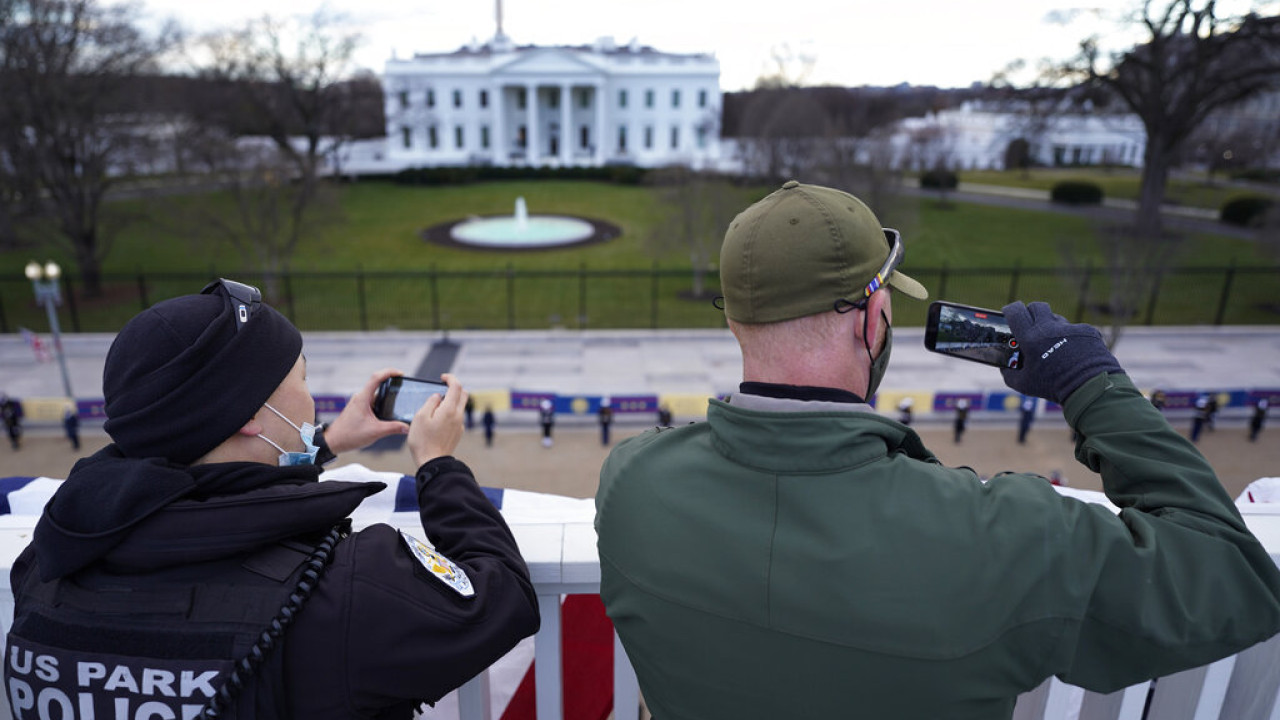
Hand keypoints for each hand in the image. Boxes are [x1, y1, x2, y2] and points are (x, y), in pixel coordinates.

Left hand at [323, 368, 410, 454]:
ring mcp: (358, 403)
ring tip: (397, 401)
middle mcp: (360, 398)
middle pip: (377, 384)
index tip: (401, 374)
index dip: (389, 372)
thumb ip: (393, 428)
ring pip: (375, 394)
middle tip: (402, 387)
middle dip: (391, 384)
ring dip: (385, 396)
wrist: (332, 442)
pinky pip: (371, 402)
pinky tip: (386, 413)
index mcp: (363, 398)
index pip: (376, 378)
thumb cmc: (349, 435)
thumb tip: (407, 427)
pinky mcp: (358, 409)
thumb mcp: (375, 432)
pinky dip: (380, 404)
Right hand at [408, 373, 467, 466]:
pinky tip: (438, 419)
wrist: (432, 462)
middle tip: (442, 387)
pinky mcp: (458, 433)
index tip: (442, 377)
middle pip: (464, 394)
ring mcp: (459, 425)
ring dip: (452, 400)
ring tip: (435, 406)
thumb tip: (438, 396)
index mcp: (449, 409)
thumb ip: (430, 403)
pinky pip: (457, 417)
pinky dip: (450, 412)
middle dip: (455, 387)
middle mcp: (458, 416)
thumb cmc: (423, 441)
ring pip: (460, 406)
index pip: (456, 386)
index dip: (450, 378)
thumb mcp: (420, 417)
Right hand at [1000, 301, 1123, 404]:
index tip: (1009, 312)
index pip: (1015, 311)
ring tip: (1053, 343)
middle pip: (1036, 306)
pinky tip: (1073, 351)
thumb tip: (1004, 367)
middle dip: (1031, 313)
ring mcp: (1069, 328)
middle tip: (1031, 325)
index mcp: (1030, 339)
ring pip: (1055, 318)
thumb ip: (1009, 374)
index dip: (1010, 309)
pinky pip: (1074, 328)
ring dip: (1051, 326)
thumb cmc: (1054, 387)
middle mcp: (1049, 328)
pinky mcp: (1085, 330)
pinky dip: (1071, 337)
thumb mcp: (1024, 384)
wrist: (1089, 387)